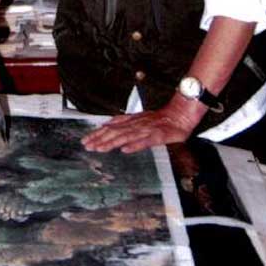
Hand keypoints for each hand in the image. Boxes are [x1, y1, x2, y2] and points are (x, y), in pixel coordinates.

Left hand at [81, 97, 203, 154]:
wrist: (180, 114)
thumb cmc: (161, 119)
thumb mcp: (140, 119)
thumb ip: (124, 123)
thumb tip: (106, 125)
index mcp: (132, 121)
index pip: (111, 128)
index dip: (98, 134)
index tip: (86, 141)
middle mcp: (136, 124)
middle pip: (115, 132)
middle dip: (100, 139)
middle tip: (87, 146)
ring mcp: (146, 130)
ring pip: (126, 137)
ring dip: (112, 143)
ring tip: (100, 149)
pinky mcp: (158, 136)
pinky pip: (145, 141)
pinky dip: (135, 145)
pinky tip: (125, 150)